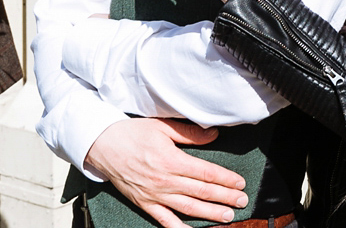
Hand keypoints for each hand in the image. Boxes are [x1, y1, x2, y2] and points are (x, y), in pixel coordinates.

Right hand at [86, 118, 247, 227]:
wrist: (103, 145)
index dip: (225, 179)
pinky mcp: (145, 204)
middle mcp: (165, 181)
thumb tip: (214, 135)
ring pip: (188, 208)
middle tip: (243, 200)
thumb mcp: (162, 126)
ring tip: (228, 216)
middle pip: (202, 192)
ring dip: (210, 213)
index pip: (205, 173)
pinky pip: (166, 221)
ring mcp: (155, 195)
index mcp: (171, 160)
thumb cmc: (133, 133)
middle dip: (225, 197)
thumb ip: (190, 133)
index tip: (240, 182)